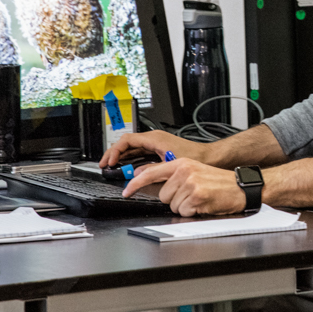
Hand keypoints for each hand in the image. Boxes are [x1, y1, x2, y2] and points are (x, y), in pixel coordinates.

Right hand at [101, 130, 220, 168]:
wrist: (208, 157)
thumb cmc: (194, 156)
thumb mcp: (169, 164)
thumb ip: (151, 169)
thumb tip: (137, 173)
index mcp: (154, 138)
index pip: (126, 140)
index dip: (115, 151)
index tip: (110, 162)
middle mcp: (153, 139)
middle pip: (126, 144)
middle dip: (114, 154)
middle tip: (104, 165)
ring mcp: (155, 144)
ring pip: (132, 149)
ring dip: (121, 158)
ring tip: (112, 167)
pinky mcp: (158, 150)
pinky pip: (139, 153)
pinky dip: (131, 160)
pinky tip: (127, 168)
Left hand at [121, 156, 247, 215]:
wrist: (240, 187)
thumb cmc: (219, 182)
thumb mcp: (195, 171)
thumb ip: (175, 176)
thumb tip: (158, 187)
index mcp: (181, 163)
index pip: (151, 172)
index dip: (135, 183)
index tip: (127, 190)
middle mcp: (184, 172)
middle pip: (162, 196)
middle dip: (174, 200)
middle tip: (191, 195)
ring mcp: (190, 184)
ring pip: (172, 206)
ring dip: (185, 207)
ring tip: (199, 199)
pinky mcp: (197, 197)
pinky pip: (184, 212)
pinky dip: (193, 212)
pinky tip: (203, 204)